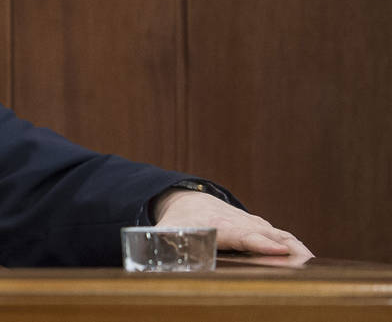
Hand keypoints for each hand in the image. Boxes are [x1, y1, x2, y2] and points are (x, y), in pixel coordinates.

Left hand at [154, 189, 311, 259]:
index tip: (278, 250)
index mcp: (219, 226)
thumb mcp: (163, 233)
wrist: (188, 199)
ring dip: (298, 249)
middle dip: (288, 249)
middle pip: (268, 236)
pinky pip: (283, 236)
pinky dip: (297, 247)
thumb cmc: (178, 221)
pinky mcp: (262, 227)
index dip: (260, 243)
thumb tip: (152, 268)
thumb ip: (159, 249)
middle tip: (308, 264)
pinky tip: (310, 263)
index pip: (243, 234)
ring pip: (280, 235)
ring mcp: (254, 223)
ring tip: (315, 267)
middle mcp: (241, 222)